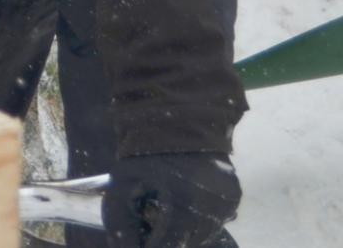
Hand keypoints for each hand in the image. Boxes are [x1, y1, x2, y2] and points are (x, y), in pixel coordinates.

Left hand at [103, 152, 240, 247]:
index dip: (149, 246)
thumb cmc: (143, 153)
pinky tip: (181, 201)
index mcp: (185, 206)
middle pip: (185, 245)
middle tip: (149, 216)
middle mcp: (213, 210)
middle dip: (163, 238)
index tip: (140, 239)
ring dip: (181, 231)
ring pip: (200, 236)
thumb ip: (120, 226)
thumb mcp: (121, 187)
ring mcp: (228, 205)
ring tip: (165, 205)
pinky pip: (213, 222)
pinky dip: (195, 220)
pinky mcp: (235, 200)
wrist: (177, 120)